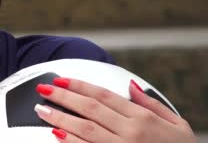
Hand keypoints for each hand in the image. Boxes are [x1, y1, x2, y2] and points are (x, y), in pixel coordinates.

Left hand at [33, 78, 195, 142]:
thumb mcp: (176, 124)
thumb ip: (151, 104)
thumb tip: (130, 86)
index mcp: (142, 118)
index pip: (103, 96)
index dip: (79, 86)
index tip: (60, 80)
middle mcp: (130, 133)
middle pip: (89, 109)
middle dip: (63, 97)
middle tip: (43, 89)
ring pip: (85, 130)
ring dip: (60, 118)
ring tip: (41, 110)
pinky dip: (71, 142)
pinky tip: (57, 134)